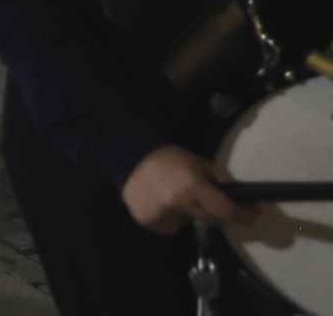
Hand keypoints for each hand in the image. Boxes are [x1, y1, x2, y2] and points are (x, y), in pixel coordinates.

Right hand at [122, 145, 255, 235]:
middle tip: (211, 201)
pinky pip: (171, 227)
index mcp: (193, 188)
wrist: (130, 157)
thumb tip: (243, 198)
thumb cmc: (169, 157)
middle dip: (217, 212)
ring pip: (190, 223)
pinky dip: (172, 219)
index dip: (243, 216)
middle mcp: (179, 206)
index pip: (226, 211)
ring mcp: (162, 217)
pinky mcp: (149, 222)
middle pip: (211, 220)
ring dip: (191, 214)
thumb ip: (220, 180)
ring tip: (179, 198)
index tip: (254, 215)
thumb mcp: (199, 163)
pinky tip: (163, 203)